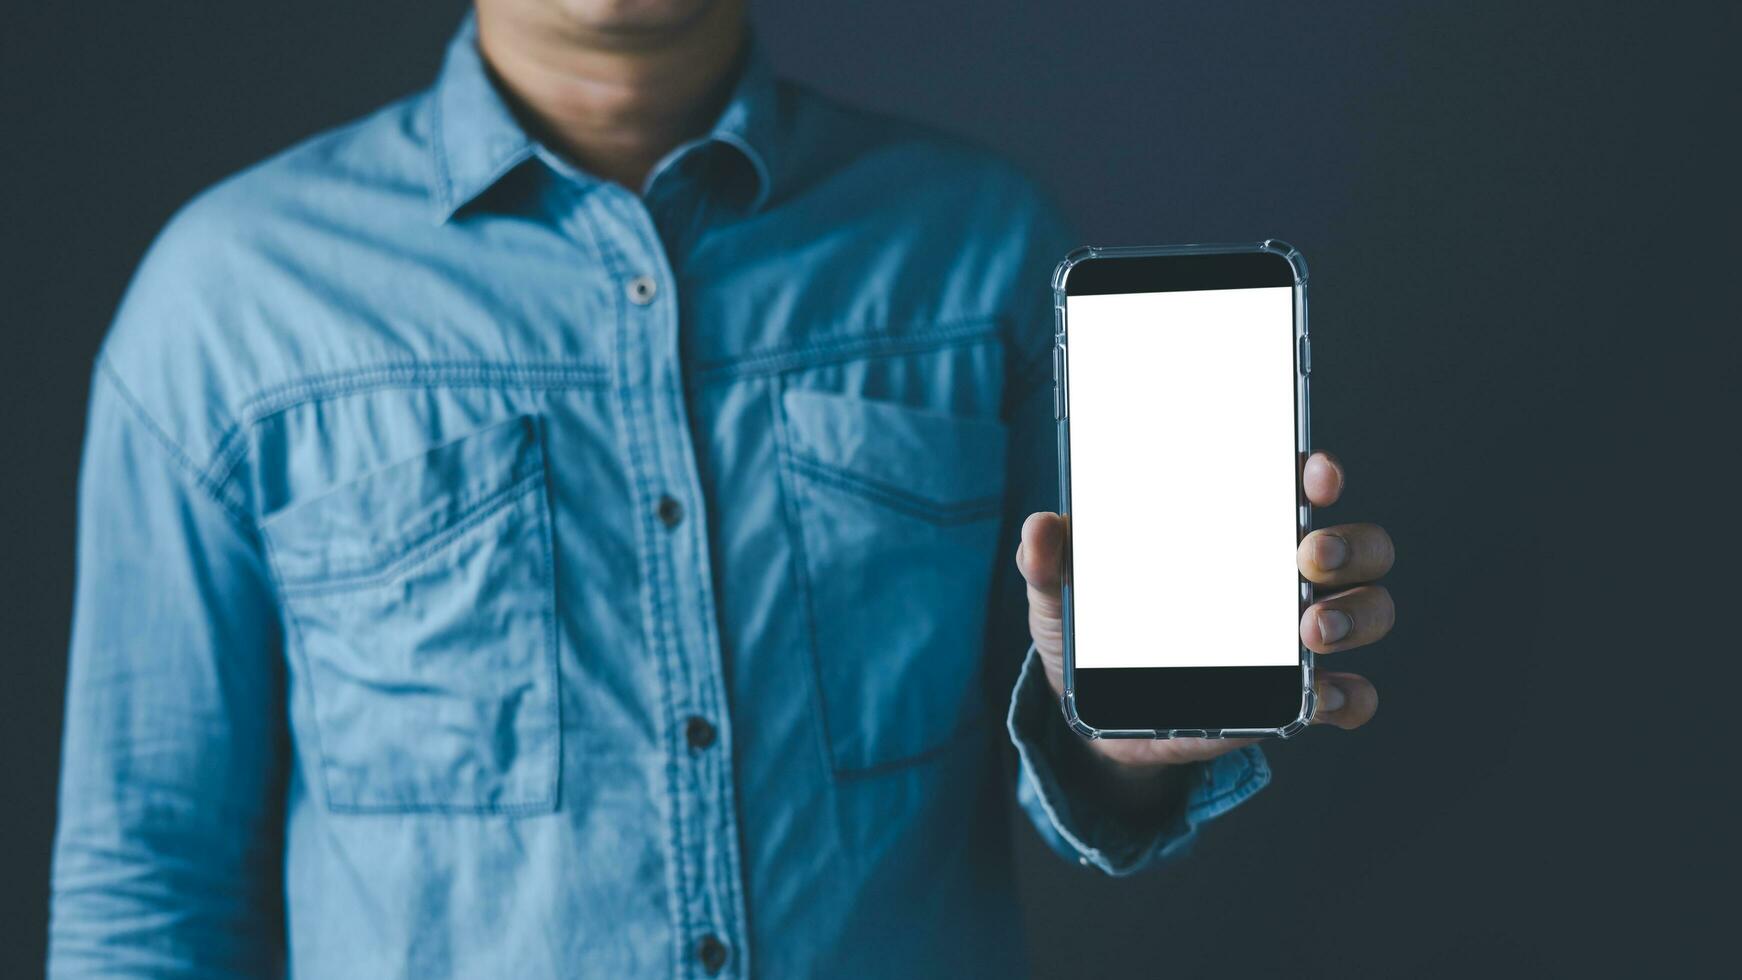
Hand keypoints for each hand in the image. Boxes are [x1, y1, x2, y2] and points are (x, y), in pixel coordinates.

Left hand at [1016, 451, 1392, 775]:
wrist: (1096, 718)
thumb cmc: (1093, 634)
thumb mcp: (1062, 593)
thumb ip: (1048, 560)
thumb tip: (1040, 527)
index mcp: (1237, 532)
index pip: (1298, 485)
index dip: (1318, 471)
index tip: (1314, 470)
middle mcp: (1282, 576)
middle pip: (1358, 545)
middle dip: (1350, 543)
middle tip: (1309, 555)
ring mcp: (1296, 637)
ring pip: (1369, 609)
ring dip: (1355, 614)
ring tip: (1311, 628)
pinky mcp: (1294, 699)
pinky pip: (1349, 697)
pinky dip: (1347, 696)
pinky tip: (1319, 696)